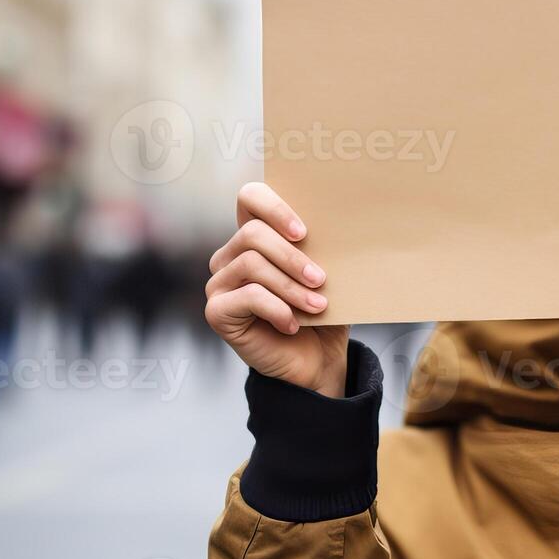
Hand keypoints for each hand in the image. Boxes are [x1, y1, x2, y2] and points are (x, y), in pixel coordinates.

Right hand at [204, 182, 348, 395]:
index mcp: (255, 237)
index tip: (303, 232)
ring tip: (318, 305)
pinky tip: (293, 324)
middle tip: (320, 279)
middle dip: (292, 257)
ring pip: (252, 264)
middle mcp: (230, 256)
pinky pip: (248, 297)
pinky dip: (277, 309)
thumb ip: (321, 249)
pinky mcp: (217, 312)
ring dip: (291, 287)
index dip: (274, 207)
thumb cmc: (321, 313)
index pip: (250, 197)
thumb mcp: (326, 275)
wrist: (316, 360)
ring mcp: (220, 284)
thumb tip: (341, 226)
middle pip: (252, 234)